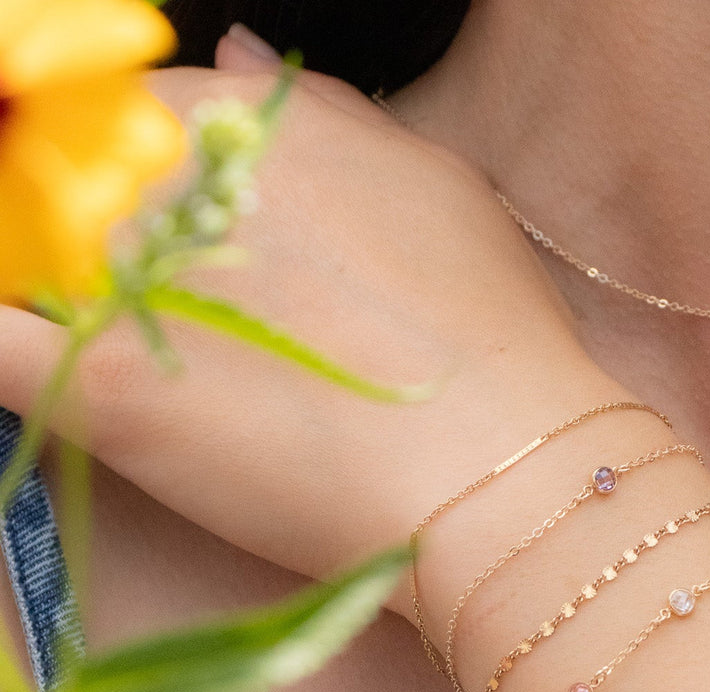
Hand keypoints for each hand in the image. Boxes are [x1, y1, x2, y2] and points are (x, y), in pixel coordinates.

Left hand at [0, 33, 625, 614]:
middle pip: (60, 183)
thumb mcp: (436, 189)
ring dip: (42, 285)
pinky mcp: (102, 395)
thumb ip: (334, 115)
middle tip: (168, 313)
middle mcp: (172, 177)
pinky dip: (6, 344)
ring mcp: (125, 281)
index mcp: (247, 122)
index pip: (125, 117)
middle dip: (83, 233)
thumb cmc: (491, 336)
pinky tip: (52, 363)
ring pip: (14, 254)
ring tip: (141, 350)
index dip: (132, 181)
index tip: (171, 243)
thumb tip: (242, 48)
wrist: (502, 467)